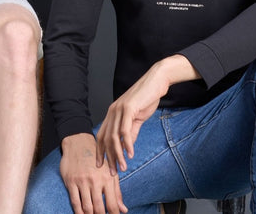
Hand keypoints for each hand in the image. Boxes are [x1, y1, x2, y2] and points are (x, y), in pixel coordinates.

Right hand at [60, 134, 127, 213]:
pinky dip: (78, 212)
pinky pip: (75, 202)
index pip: (112, 204)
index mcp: (107, 178)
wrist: (79, 143)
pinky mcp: (71, 182)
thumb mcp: (110, 172)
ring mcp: (82, 181)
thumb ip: (117, 192)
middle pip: (99, 208)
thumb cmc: (96, 160)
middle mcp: (95, 180)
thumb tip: (123, 210)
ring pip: (87, 207)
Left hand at [96, 56, 199, 174]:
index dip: (100, 151)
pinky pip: (125, 130)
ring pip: (114, 137)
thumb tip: (127, 149)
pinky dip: (127, 144)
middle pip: (106, 139)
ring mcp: (119, 109)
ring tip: (123, 168)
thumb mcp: (136, 118)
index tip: (101, 166)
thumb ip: (131, 132)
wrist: (156, 81)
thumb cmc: (146, 98)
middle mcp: (112, 111)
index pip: (101, 135)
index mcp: (112, 113)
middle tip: (113, 172)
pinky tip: (131, 154)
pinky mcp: (128, 108)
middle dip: (109, 157)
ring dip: (118, 155)